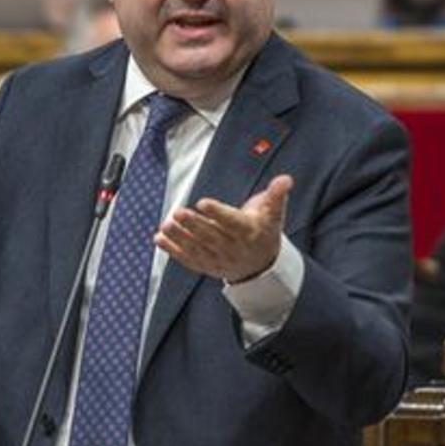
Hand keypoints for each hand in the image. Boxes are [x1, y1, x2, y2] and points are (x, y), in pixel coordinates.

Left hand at [155, 175, 291, 282]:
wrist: (261, 266)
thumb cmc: (264, 232)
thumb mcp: (274, 213)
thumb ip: (276, 195)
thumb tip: (285, 179)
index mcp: (248, 232)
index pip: (232, 222)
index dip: (218, 213)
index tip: (203, 202)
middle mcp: (232, 247)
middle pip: (211, 236)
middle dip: (193, 225)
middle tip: (178, 212)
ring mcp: (217, 258)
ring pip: (197, 248)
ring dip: (180, 237)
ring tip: (166, 224)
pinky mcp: (205, 264)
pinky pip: (188, 258)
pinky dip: (173, 250)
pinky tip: (159, 239)